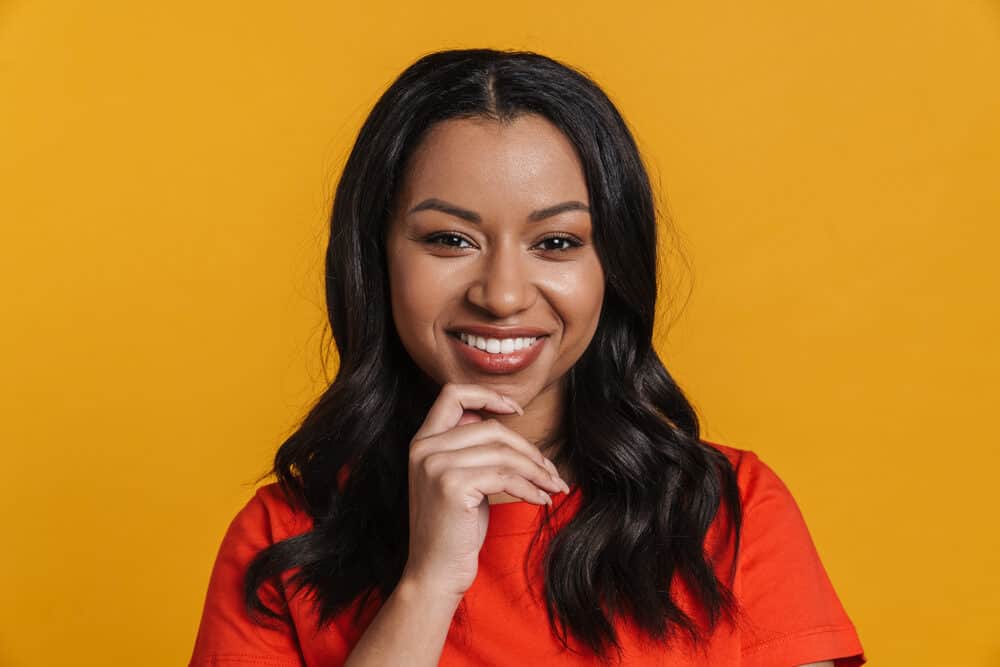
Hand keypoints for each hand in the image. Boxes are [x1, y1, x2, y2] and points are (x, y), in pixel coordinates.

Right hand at [400, 383, 567, 598]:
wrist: (434, 572)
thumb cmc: (454, 528)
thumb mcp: (458, 479)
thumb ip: (470, 449)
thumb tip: (507, 422)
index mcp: (422, 441)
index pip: (453, 395)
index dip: (488, 395)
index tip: (516, 411)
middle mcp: (424, 448)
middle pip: (491, 428)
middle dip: (529, 449)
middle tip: (551, 471)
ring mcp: (436, 465)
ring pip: (503, 452)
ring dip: (537, 470)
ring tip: (553, 486)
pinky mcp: (453, 485)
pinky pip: (506, 476)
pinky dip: (531, 488)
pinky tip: (541, 500)